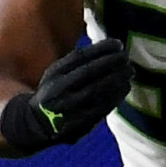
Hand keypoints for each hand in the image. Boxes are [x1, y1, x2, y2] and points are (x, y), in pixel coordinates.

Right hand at [0, 38, 133, 154]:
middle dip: (112, 62)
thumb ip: (77, 60)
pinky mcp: (79, 123)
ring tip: (130, 70)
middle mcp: (59, 90)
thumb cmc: (55, 90)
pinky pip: (102, 107)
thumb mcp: (57, 72)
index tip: (118, 43)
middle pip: (89, 72)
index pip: (80, 56)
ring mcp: (68, 107)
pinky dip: (117, 95)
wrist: (35, 123)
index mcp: (54, 74)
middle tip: (126, 56)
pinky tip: (125, 86)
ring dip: (118, 78)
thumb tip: (110, 45)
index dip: (102, 48)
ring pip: (97, 90)